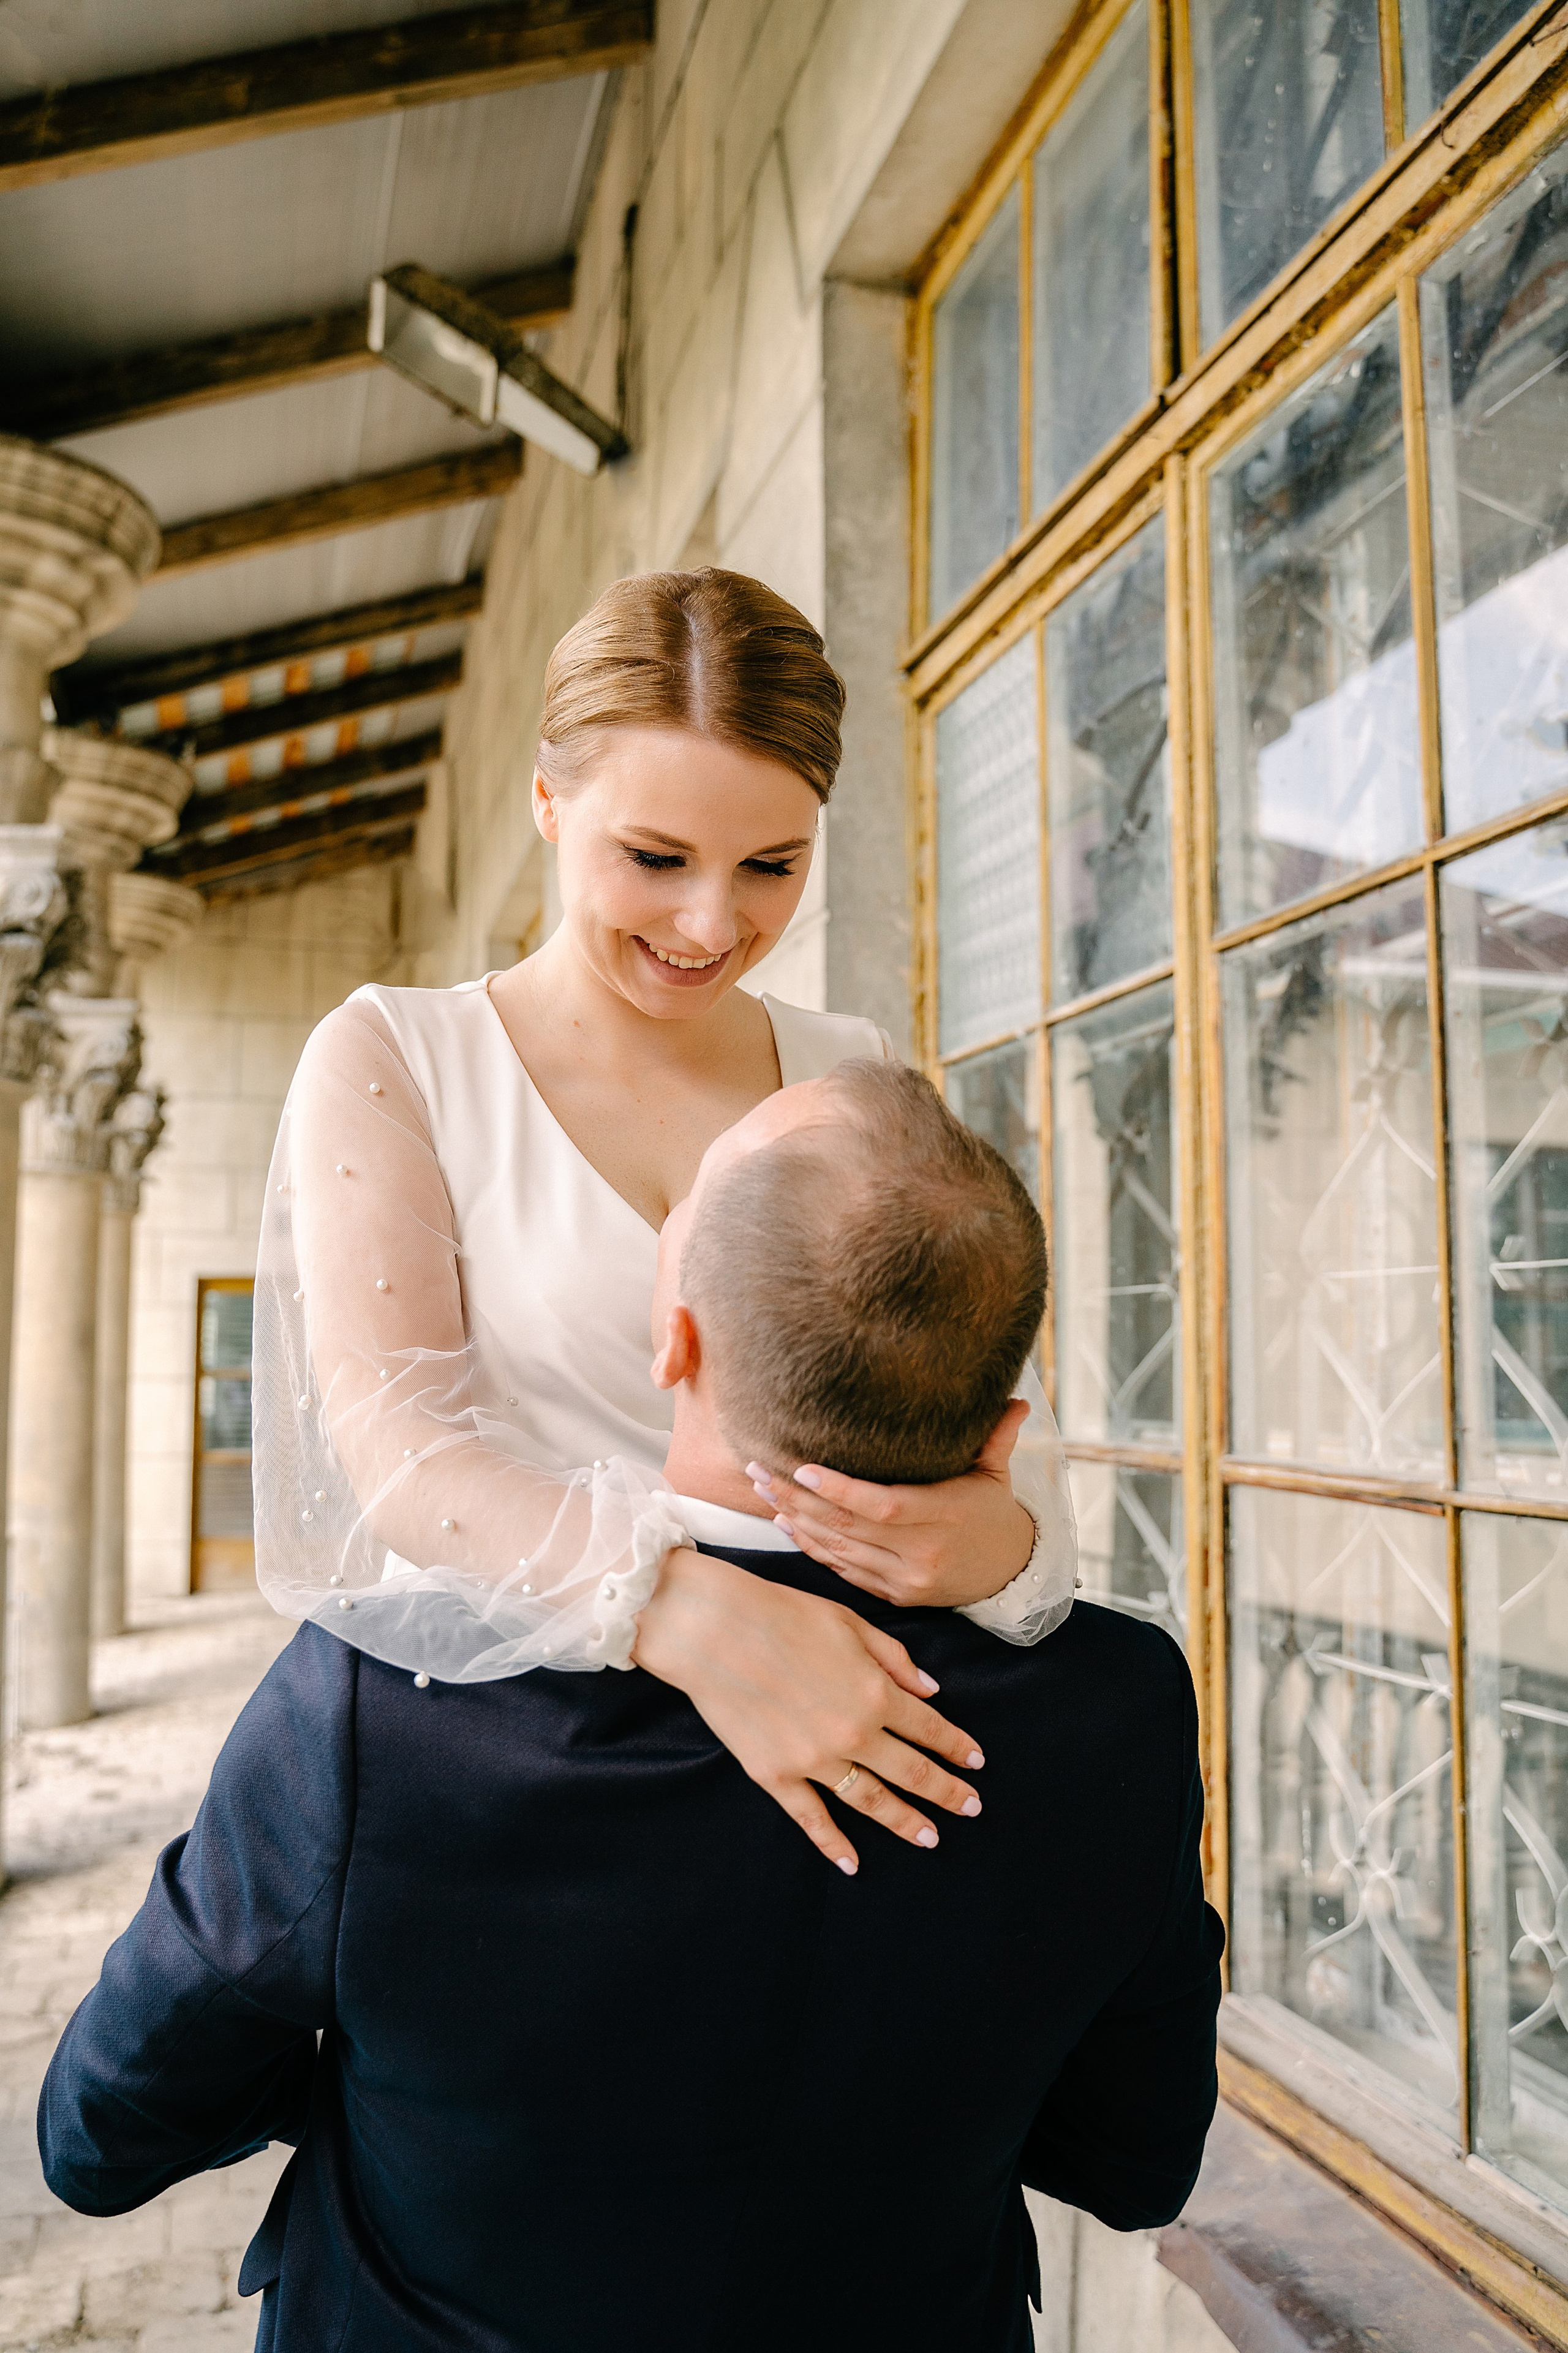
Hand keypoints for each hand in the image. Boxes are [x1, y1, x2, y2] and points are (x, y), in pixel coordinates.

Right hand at [631, 1546, 984, 1873]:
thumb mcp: (850, 1622)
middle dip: (947, 1792)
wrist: (712, 1629)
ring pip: (871, 1802)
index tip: (976, 1763)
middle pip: (912, 1772)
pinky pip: (811, 1818)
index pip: (930, 1729)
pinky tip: (852, 1863)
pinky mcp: (775, 1775)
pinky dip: (833, 1844)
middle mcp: (853, 1733)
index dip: (957, 1747)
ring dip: (905, 1822)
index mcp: (876, 1692)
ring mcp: (814, 1760)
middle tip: (971, 1808)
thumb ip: (894, 1659)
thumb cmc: (782, 1614)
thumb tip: (930, 1691)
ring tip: (930, 1838)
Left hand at [748, 1401, 1034, 1608]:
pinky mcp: (893, 1596)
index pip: (883, 1505)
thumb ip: (996, 1437)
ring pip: (839, 1550)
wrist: (1006, 1575)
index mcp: (946, 1516)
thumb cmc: (993, 1513)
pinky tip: (786, 1524)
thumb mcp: (996, 1474)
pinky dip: (812, 1547)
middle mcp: (923, 1553)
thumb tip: (1017, 1398)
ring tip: (762, 1490)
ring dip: (796, 1520)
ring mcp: (905, 1579)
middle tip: (757, 1469)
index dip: (840, 1490)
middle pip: (849, 1527)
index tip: (802, 1468)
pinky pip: (844, 1570)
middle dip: (798, 1498)